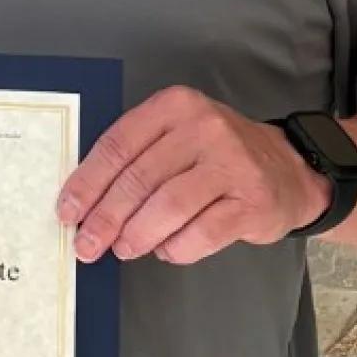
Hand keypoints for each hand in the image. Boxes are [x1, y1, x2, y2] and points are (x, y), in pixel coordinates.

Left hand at [56, 87, 327, 262]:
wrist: (288, 170)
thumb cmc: (216, 156)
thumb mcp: (175, 137)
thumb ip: (136, 159)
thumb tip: (85, 204)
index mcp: (175, 106)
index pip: (118, 145)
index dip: (87, 183)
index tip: (67, 212)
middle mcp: (204, 127)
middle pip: (139, 179)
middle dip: (106, 218)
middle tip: (87, 244)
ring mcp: (232, 163)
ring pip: (168, 207)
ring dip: (137, 235)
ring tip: (124, 248)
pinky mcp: (253, 200)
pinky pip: (202, 233)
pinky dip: (176, 248)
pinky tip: (166, 249)